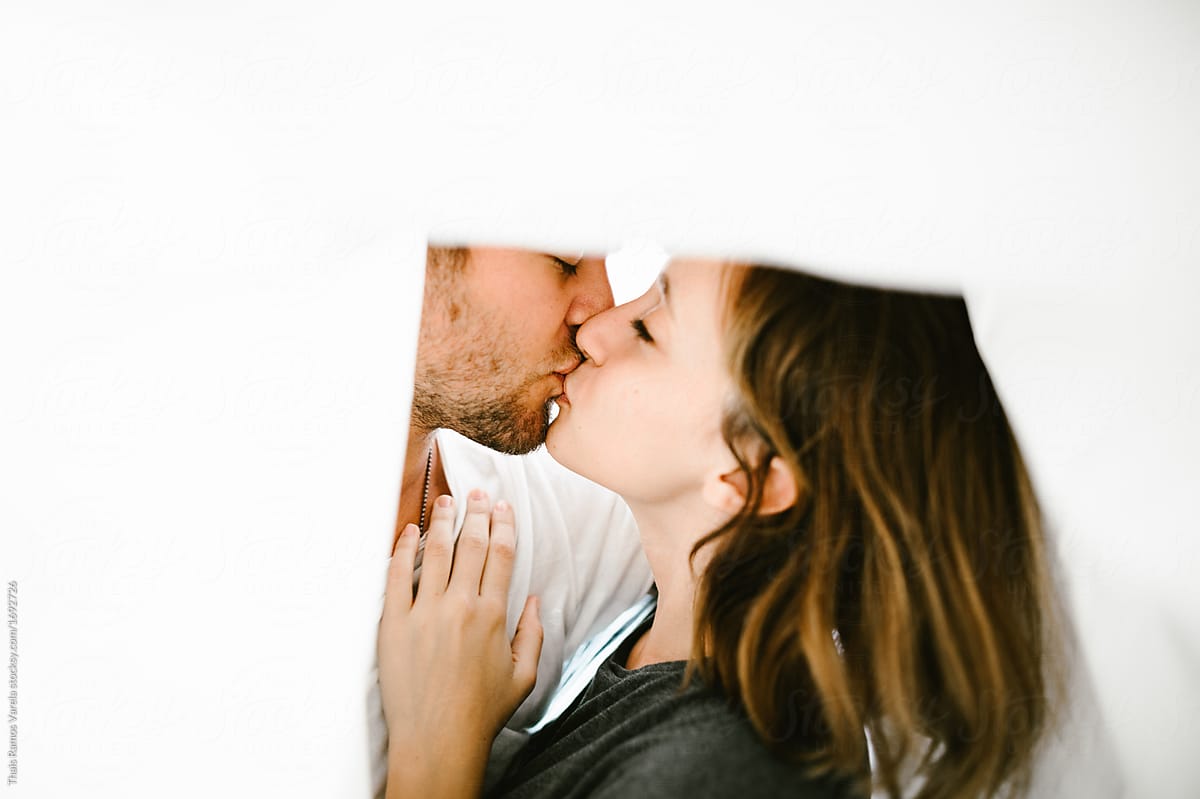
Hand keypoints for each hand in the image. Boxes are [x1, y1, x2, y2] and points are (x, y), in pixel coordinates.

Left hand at [378, 489, 542, 798]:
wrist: (438, 740)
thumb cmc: (481, 713)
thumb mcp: (523, 676)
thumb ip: (532, 634)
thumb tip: (534, 601)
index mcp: (494, 616)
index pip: (501, 556)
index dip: (503, 525)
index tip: (502, 507)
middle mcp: (461, 607)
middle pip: (471, 546)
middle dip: (476, 513)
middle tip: (476, 493)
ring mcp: (425, 614)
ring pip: (435, 553)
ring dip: (442, 522)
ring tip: (445, 500)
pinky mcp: (394, 625)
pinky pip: (397, 577)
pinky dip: (403, 550)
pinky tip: (408, 532)